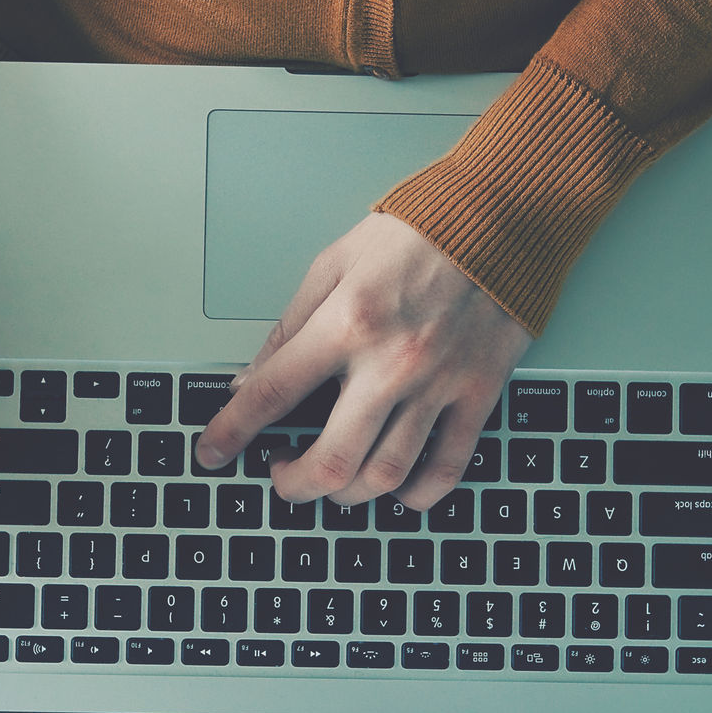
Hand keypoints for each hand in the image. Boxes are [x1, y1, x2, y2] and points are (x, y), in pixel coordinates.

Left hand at [198, 213, 530, 510]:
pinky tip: (396, 490)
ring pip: (385, 475)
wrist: (502, 217)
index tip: (210, 453)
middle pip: (331, 460)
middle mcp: (392, 363)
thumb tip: (249, 380)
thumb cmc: (417, 232)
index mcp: (347, 323)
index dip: (230, 432)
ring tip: (331, 482)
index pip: (272, 394)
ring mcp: (439, 385)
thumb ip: (289, 327)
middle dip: (293, 484)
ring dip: (347, 495)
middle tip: (280, 476)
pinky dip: (417, 494)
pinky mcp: (479, 394)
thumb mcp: (334, 263)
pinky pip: (447, 468)